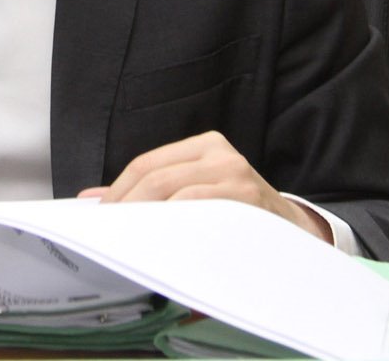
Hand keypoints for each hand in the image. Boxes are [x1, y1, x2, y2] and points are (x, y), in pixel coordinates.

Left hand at [77, 130, 332, 244]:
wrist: (296, 233)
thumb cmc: (240, 214)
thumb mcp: (198, 192)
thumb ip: (150, 193)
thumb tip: (92, 198)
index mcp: (205, 145)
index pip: (146, 164)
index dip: (117, 191)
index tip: (99, 217)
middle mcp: (220, 153)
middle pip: (154, 177)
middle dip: (124, 207)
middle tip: (108, 234)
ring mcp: (235, 174)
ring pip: (172, 193)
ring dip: (145, 220)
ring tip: (128, 241)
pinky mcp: (247, 198)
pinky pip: (197, 209)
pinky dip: (173, 226)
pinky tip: (161, 243)